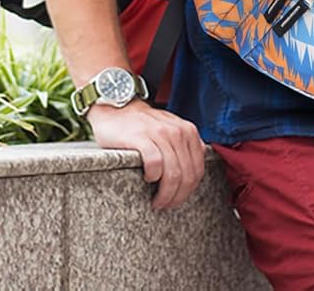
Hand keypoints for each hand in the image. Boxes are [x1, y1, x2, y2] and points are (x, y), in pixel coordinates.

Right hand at [86, 100, 206, 210]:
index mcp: (188, 131)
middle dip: (178, 196)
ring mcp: (160, 133)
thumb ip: (185, 146)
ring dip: (165, 194)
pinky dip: (153, 176)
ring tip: (157, 201)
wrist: (116, 107)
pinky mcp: (141, 137)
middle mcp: (177, 131)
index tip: (178, 199)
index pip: (198, 169)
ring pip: (173, 173)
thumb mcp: (171, 130)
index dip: (189, 190)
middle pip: (187, 175)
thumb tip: (194, 173)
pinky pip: (155, 163)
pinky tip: (146, 178)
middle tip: (166, 205)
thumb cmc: (142, 125)